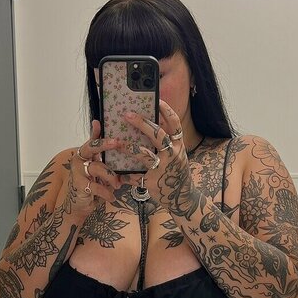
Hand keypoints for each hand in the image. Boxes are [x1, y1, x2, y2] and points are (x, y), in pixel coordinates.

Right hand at [68, 120, 121, 216]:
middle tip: (117, 143)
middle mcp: (79, 160)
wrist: (80, 206)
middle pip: (91, 148)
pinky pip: (97, 186)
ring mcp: (77, 172)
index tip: (99, 122)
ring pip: (98, 168)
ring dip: (111, 177)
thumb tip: (117, 145)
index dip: (95, 131)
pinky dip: (106, 192)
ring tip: (117, 186)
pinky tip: (111, 197)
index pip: (91, 141)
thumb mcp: (101, 173)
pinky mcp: (79, 184)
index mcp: (86, 156)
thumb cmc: (92, 188)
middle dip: (104, 144)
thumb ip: (106, 160)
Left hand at [117, 100, 195, 215]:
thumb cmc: (175, 173)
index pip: (174, 124)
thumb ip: (167, 143)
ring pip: (143, 154)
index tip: (157, 99)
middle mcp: (172, 155)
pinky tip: (118, 175)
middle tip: (127, 115)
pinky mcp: (153, 182)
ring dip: (127, 147)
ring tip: (115, 142)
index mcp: (178, 146)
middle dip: (141, 123)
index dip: (166, 110)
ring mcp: (163, 168)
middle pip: (157, 134)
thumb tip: (150, 126)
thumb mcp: (177, 156)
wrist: (182, 199)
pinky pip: (136, 176)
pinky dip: (126, 176)